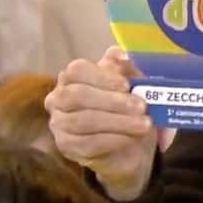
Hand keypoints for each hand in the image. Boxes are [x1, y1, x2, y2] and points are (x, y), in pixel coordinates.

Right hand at [45, 46, 156, 200]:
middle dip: (112, 101)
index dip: (102, 77)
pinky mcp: (67, 147)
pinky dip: (112, 140)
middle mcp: (59, 98)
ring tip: (143, 125)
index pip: (77, 70)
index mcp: (72, 76)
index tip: (127, 85)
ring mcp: (59, 124)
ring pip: (82, 121)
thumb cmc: (126, 105)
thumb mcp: (131, 82)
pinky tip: (131, 139)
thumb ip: (126, 66)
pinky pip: (87, 144)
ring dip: (117, 122)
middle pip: (77, 95)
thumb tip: (121, 54)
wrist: (128, 141)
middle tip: (142, 107)